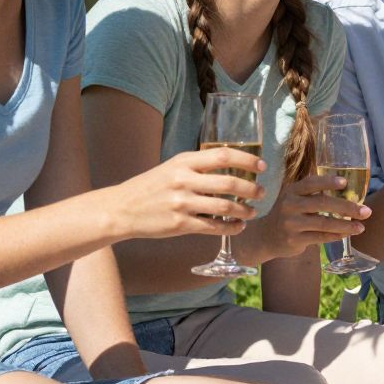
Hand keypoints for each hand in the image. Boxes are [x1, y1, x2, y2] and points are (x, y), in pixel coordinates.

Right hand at [106, 147, 262, 240]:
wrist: (122, 208)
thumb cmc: (151, 186)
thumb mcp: (172, 167)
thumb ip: (198, 165)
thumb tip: (232, 166)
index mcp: (184, 162)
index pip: (223, 156)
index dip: (247, 160)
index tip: (262, 166)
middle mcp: (184, 180)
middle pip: (229, 183)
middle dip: (251, 189)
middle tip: (262, 193)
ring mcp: (181, 203)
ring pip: (224, 207)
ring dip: (244, 211)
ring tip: (252, 212)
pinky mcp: (179, 224)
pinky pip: (213, 227)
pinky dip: (231, 228)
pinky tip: (238, 227)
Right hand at [242, 173, 371, 262]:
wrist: (266, 236)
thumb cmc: (289, 214)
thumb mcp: (295, 198)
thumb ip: (314, 193)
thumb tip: (349, 190)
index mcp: (292, 190)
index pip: (311, 183)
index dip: (328, 182)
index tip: (345, 183)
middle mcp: (290, 204)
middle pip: (322, 203)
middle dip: (347, 207)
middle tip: (366, 211)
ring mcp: (291, 223)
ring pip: (323, 223)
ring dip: (346, 225)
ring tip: (361, 227)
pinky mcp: (294, 239)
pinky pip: (320, 237)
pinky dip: (335, 235)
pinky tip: (347, 234)